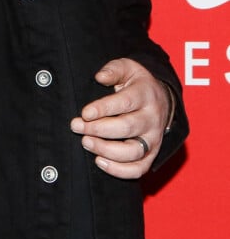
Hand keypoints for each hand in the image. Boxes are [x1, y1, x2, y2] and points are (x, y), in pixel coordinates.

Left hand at [70, 58, 169, 177]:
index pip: (125, 102)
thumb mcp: (128, 68)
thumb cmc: (136, 83)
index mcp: (145, 94)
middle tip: (77, 127)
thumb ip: (113, 70)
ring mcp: (154, 138)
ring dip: (106, 150)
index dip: (103, 108)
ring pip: (133, 152)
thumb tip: (99, 77)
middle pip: (127, 127)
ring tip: (86, 143)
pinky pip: (139, 169)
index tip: (84, 113)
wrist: (162, 98)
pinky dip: (119, 170)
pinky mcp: (152, 154)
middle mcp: (152, 118)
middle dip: (99, 129)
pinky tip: (99, 161)